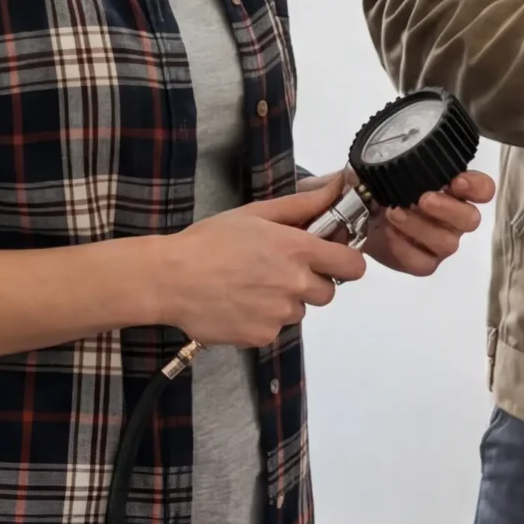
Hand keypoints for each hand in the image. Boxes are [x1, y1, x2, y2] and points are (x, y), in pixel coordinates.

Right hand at [160, 175, 365, 347]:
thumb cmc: (209, 242)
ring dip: (285, 300)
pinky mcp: (262, 336)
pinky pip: (275, 328)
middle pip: (328, 292)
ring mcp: (279, 314)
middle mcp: (295, 284)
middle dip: (311, 282)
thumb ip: (302, 205)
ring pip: (299, 310)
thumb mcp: (256, 213)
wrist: (170, 279)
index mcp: (298, 250)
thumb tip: (336, 187)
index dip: (346, 262)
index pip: (353, 265)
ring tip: (251, 285)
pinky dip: (263, 319)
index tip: (333, 259)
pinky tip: (239, 302)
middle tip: (280, 271)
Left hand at [363, 168, 495, 276]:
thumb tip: (391, 154)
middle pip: (471, 219)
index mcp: (453, 189)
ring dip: (419, 227)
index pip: (483, 189)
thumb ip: (397, 160)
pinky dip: (404, 248)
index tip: (457, 181)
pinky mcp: (424, 262)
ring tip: (393, 212)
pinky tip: (388, 233)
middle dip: (448, 209)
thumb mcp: (386, 167)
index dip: (476, 187)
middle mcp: (453, 217)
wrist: (355, 214)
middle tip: (423, 199)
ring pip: (447, 242)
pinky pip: (424, 262)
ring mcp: (441, 242)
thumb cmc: (378, 186)